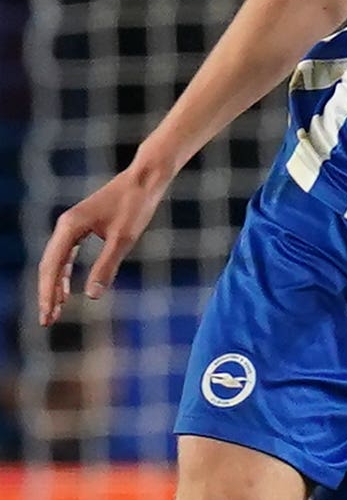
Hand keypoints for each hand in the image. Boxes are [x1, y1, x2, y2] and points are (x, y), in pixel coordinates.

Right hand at [38, 168, 169, 325]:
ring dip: (55, 286)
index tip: (47, 316)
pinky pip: (67, 254)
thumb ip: (107, 266)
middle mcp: (65, 225)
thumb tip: (91, 295)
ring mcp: (73, 225)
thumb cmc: (136, 205)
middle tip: (47, 321)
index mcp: (69, 227)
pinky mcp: (83, 226)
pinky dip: (65, 273)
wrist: (146, 178)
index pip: (51, 267)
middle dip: (47, 294)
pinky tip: (67, 290)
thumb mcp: (124, 238)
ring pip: (57, 261)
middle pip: (49, 265)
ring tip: (56, 311)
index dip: (47, 294)